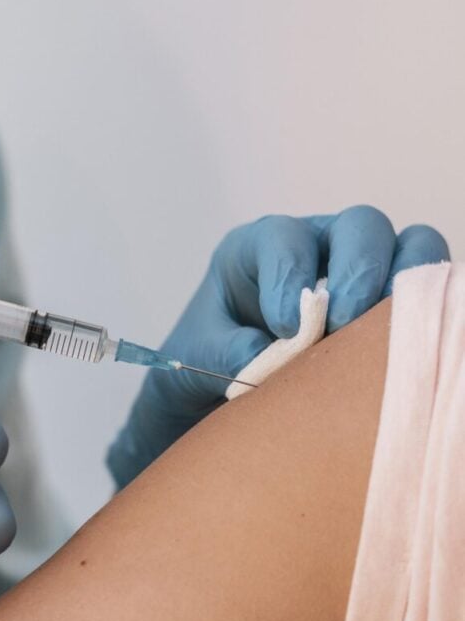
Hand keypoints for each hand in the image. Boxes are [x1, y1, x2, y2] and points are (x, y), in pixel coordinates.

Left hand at [107, 205, 448, 486]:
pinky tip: (401, 352)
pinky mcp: (389, 305)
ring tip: (383, 339)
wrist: (216, 394)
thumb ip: (223, 353)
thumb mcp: (194, 358)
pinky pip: (426, 293)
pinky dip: (423, 315)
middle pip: (361, 226)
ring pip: (410, 248)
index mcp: (258, 249)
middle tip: (344, 323)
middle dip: (359, 271)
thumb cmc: (205, 363)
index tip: (285, 325)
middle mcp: (318, 246)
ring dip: (404, 288)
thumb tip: (264, 358)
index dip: (290, 273)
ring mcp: (362, 272)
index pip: (284, 238)